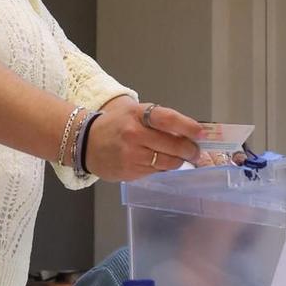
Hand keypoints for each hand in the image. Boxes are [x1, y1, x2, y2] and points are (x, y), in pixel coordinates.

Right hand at [83, 97, 202, 181]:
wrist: (85, 142)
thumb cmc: (114, 125)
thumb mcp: (134, 113)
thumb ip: (159, 120)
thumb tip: (190, 131)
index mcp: (137, 114)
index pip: (168, 119)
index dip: (188, 127)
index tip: (200, 133)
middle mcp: (134, 134)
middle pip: (173, 145)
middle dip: (190, 150)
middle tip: (196, 151)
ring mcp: (132, 155)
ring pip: (168, 162)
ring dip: (179, 161)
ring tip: (180, 158)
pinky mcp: (130, 172)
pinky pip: (156, 172)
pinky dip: (162, 168)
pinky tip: (159, 163)